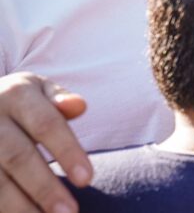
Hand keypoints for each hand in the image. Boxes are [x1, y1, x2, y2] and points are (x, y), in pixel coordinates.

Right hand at [0, 72, 91, 212]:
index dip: (67, 152)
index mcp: (15, 94)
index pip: (46, 124)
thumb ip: (59, 100)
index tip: (87, 180)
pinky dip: (3, 208)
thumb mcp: (38, 91)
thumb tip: (78, 106)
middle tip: (69, 212)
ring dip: (20, 207)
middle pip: (18, 156)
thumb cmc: (18, 102)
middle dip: (45, 187)